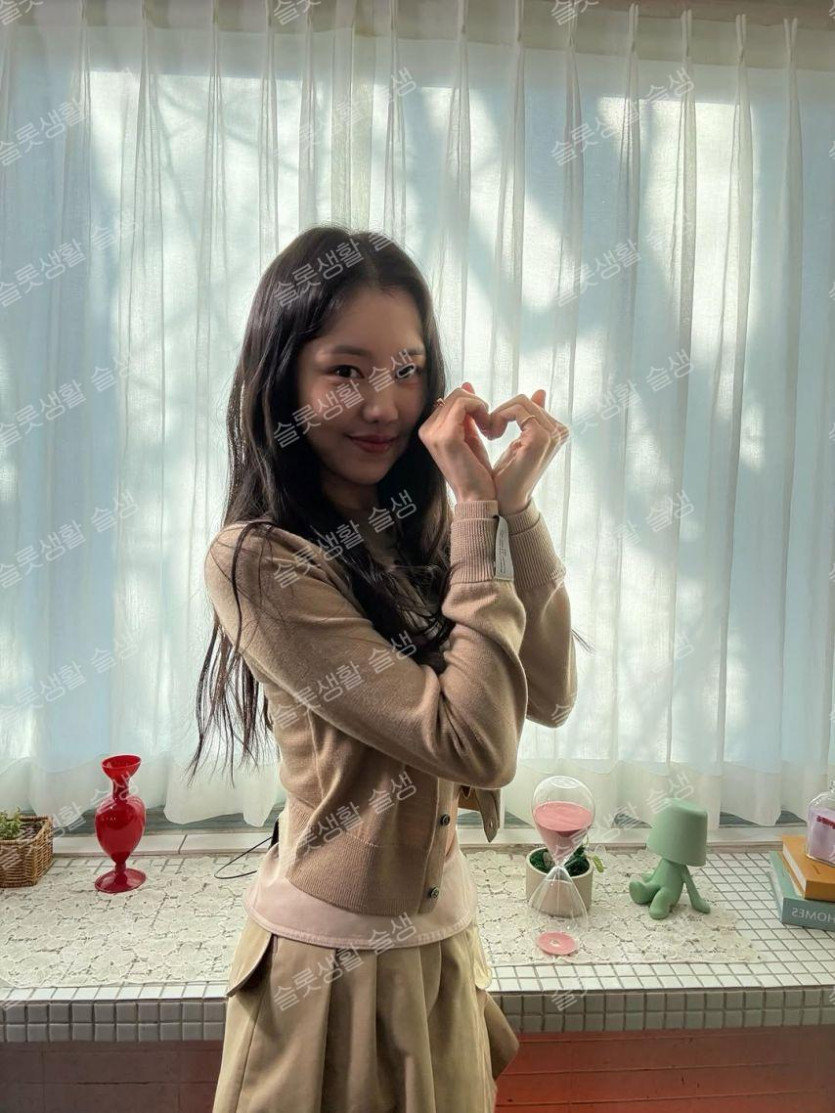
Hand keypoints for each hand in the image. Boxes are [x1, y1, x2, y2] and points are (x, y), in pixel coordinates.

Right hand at [418, 385, 496, 502]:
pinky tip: (489, 429)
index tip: (484, 422)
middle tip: (489, 425)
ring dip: (481, 407)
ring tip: (490, 428)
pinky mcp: (446, 437)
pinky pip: (464, 404)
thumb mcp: (469, 436)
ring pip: (460, 397)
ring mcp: (433, 433)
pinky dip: (481, 410)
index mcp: (429, 430)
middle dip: (477, 404)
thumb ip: (466, 413)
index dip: (472, 405)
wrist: (477, 498)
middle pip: (455, 395)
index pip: (451, 399)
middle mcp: (426, 430)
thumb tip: (467, 385)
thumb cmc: (475, 472)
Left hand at [460, 383, 568, 513]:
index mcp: (556, 431)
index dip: (505, 412)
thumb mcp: (517, 440)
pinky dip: (499, 418)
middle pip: (524, 400)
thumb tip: (540, 391)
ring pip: (520, 402)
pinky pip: (517, 410)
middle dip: (501, 413)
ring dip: (498, 415)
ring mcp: (552, 434)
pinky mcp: (540, 437)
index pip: (528, 403)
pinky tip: (492, 435)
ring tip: (490, 434)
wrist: (503, 501)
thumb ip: (529, 417)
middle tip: (488, 432)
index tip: (491, 428)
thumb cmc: (506, 475)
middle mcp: (559, 431)